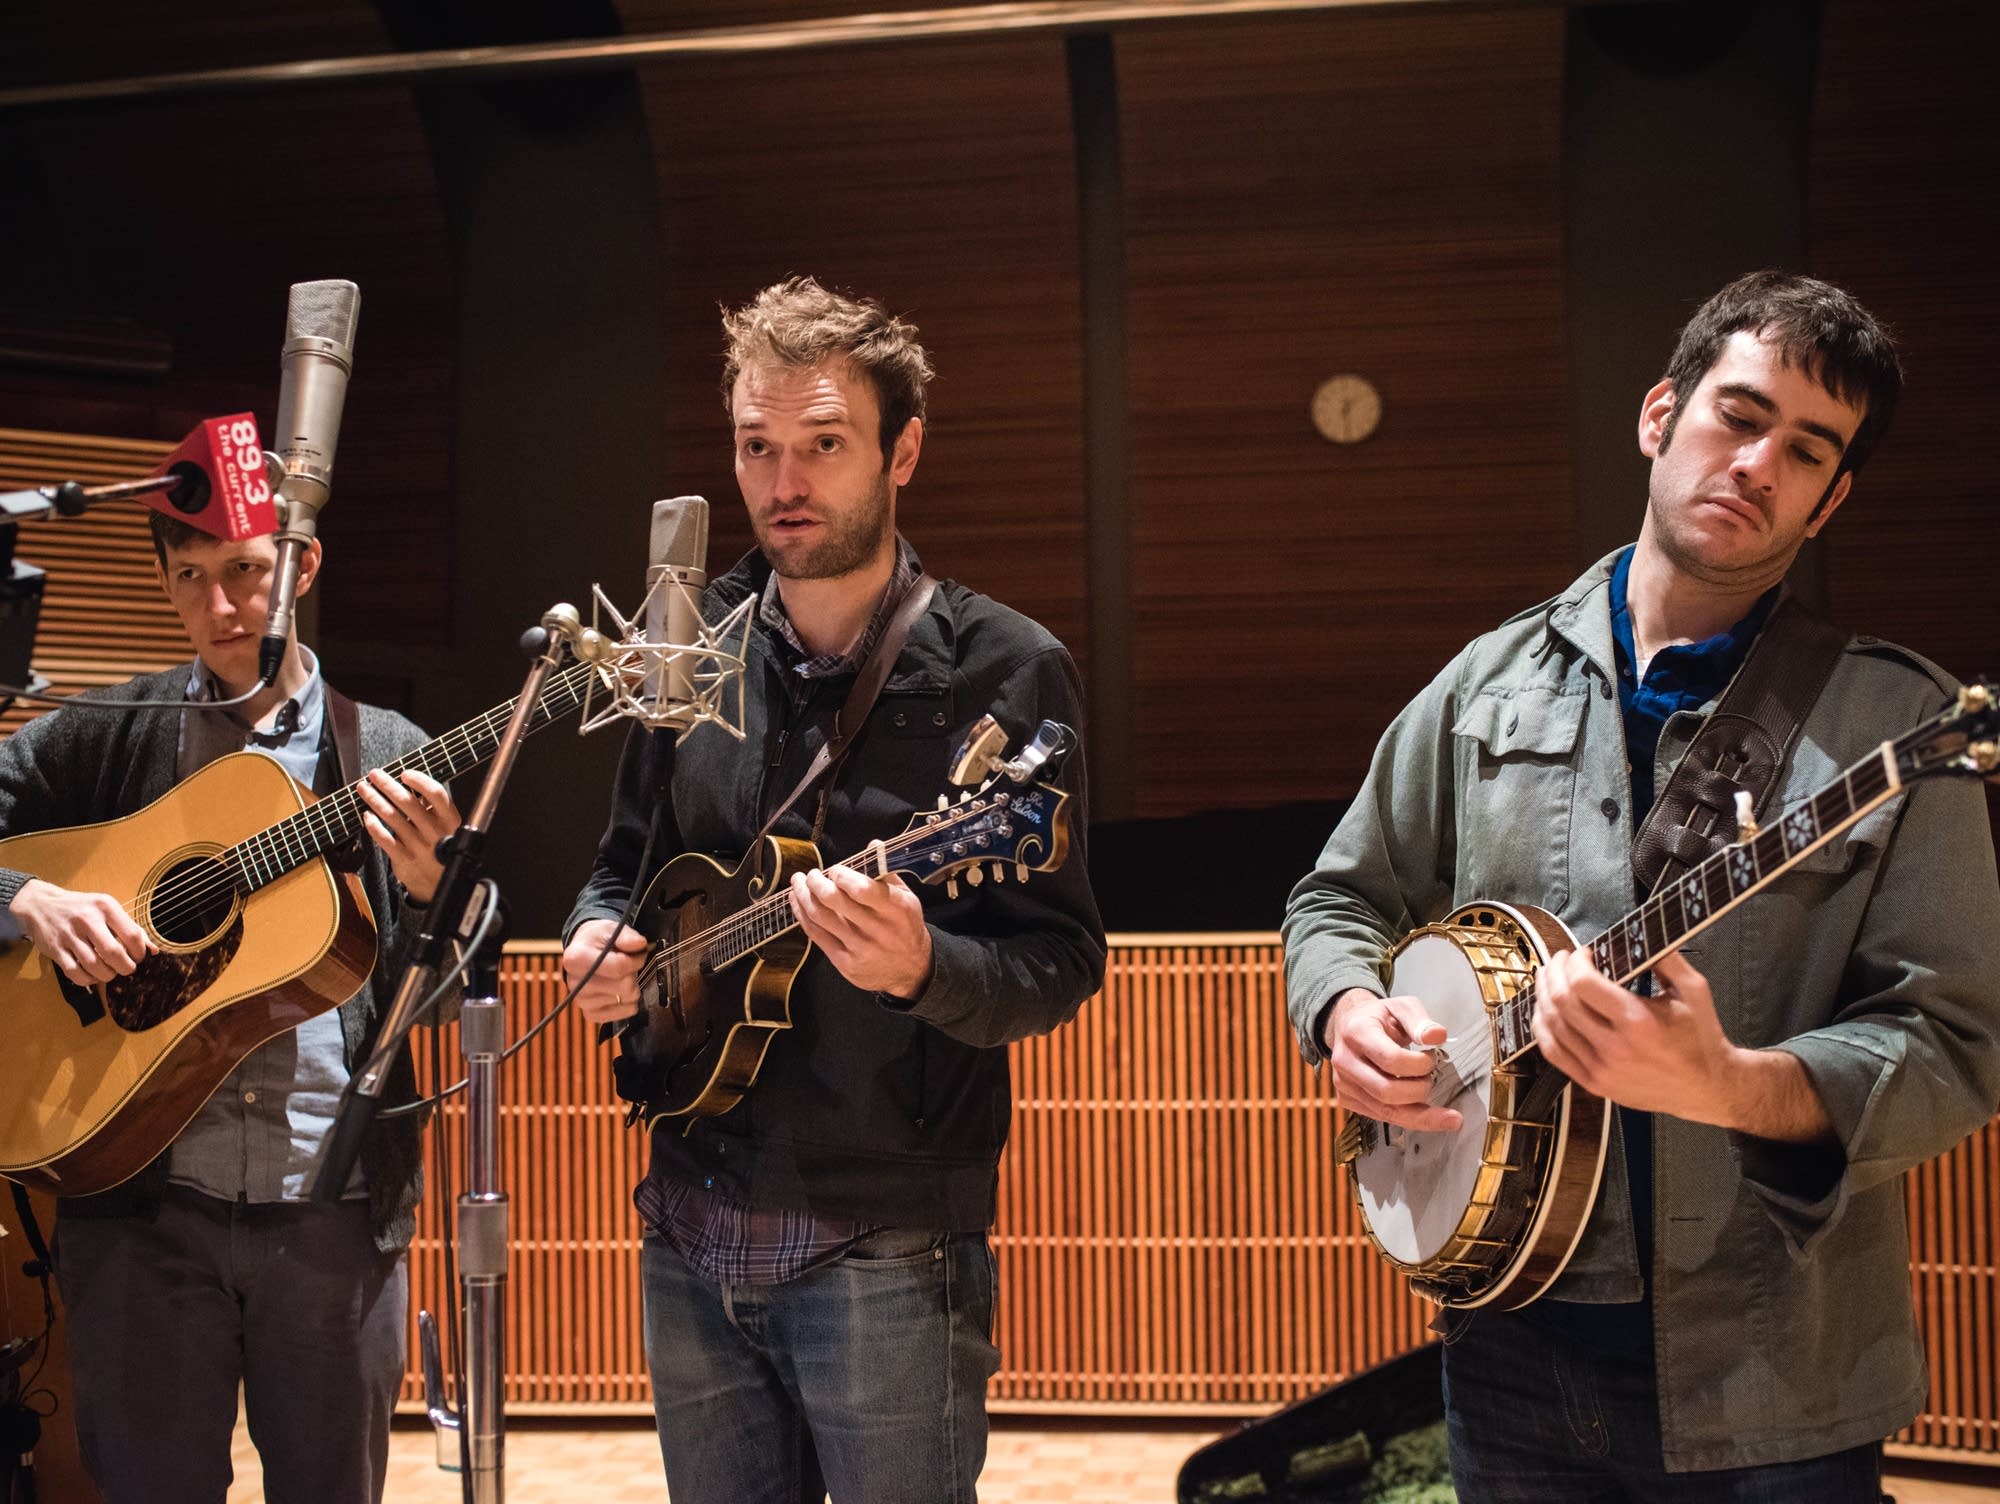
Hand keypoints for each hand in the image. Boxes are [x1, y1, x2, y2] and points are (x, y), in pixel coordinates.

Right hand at [10, 878, 153, 985]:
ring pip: (94, 966)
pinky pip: (75, 972)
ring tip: (111, 973)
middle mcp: (87, 919)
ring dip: (107, 975)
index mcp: (105, 907)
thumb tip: (154, 951)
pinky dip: (88, 980)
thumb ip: (131, 928)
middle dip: (126, 968)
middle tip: (127, 969)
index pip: (132, 935)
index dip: (140, 952)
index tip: (138, 957)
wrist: (41, 905)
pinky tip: (93, 976)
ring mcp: (69, 934)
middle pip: (114, 953)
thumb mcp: (108, 909)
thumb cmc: (82, 908)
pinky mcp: (54, 948)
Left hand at [357, 768, 460, 903]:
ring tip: (364, 789)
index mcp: (449, 820)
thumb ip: (433, 807)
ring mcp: (419, 846)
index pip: (435, 793)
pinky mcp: (404, 858)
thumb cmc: (441, 847)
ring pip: (392, 817)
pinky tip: (366, 816)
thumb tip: (411, 783)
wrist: (440, 884)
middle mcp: (434, 832)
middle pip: (407, 802)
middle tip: (374, 775)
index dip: (419, 780)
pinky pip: (384, 839)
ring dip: (374, 800)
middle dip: (387, 785)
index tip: (404, 773)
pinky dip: (373, 825)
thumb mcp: (447, 826)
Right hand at [564, 917, 650, 1023]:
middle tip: (628, 966)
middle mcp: (575, 983)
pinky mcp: (590, 1014)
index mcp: (576, 958)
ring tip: (620, 976)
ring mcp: (581, 1001)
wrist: (585, 951)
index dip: (636, 960)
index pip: (619, 967)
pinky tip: (620, 990)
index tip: (638, 955)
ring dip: (630, 987)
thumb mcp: (611, 929)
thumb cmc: (599, 940)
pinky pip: (621, 1014)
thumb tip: (639, 944)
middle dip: (633, 974)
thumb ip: (626, 936)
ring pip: (626, 999)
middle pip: (624, 986)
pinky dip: (627, 1003)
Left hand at [788, 863, 932, 998]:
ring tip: (798, 884)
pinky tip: (798, 903)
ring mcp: (860, 949)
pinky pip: (816, 935)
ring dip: (802, 896)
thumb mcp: (907, 898)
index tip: (834, 870)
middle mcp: (878, 930)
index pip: (862, 889)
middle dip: (815, 882)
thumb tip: (872, 845)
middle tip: (810, 874)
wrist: (911, 969)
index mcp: (896, 909)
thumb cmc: (906, 926)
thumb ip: (887, 873)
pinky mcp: (845, 964)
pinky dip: (803, 916)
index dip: (841, 875)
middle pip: (835, 902)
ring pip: (820, 917)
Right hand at [1321, 986, 1461, 1131]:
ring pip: (1386, 1112)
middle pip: (1387, 1092)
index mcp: (1357, 1033)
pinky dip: (1408, 1118)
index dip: (1419, 1064)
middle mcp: (1345, 1061)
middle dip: (1420, 1090)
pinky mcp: (1347, 1099)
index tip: (1431, 1057)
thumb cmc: (1378, 1016)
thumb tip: (1438, 1036)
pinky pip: (1382, 1117)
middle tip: (1431, 1077)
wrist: (1349, 1025)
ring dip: (1420, 1114)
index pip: (1391, 1060)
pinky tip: (1424, 1113)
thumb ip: (1420, 1020)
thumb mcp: (1401, 1006)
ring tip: (1445, 1114)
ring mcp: (1344, 1084)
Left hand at [1532, 947, 1738, 1120]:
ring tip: (1549, 978)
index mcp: (1639, 1021)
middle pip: (1561, 1001)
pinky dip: (1541, 1027)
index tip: (1583, 953)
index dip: (1575, 962)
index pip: (1583, 983)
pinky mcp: (1593, 1083)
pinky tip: (1544, 1010)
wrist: (1707, 1088)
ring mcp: (1600, 1069)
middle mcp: (1615, 1048)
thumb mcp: (1693, 990)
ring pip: (1551, 1025)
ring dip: (1543, 995)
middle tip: (1561, 960)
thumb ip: (1664, 958)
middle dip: (1555, 972)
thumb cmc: (1701, 1038)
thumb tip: (1636, 934)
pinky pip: (1553, 1052)